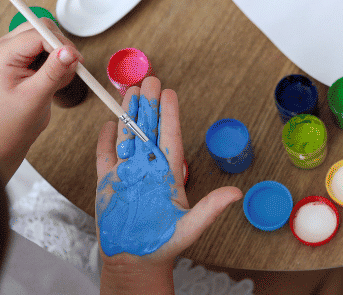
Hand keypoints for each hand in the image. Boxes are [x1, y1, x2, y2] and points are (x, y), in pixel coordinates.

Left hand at [0, 18, 81, 181]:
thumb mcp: (36, 95)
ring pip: (49, 37)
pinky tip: (53, 81)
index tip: (76, 61)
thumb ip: (54, 71)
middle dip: (60, 47)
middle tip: (67, 70)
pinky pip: (50, 48)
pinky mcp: (28, 58)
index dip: (60, 44)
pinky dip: (59, 62)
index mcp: (4, 53)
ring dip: (60, 56)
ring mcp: (18, 52)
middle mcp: (8, 47)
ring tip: (56, 81)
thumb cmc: (13, 119)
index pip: (38, 34)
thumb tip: (70, 51)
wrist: (7, 134)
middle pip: (43, 29)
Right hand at [95, 77, 241, 280]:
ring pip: (127, 138)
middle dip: (148, 105)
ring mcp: (128, 175)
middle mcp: (149, 170)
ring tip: (129, 91)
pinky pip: (106, 157)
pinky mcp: (107, 185)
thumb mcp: (191, 227)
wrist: (135, 262)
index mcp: (170, 175)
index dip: (169, 115)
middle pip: (148, 131)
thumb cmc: (165, 245)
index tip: (168, 92)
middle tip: (148, 79)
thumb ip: (210, 208)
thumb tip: (236, 193)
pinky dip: (106, 141)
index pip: (170, 138)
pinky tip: (108, 123)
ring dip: (128, 115)